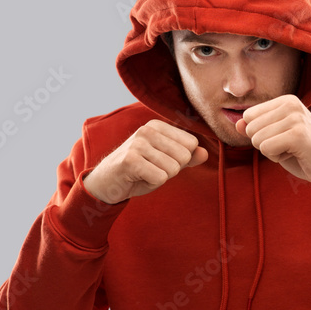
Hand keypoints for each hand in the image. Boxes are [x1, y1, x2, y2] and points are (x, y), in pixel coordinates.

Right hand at [83, 120, 207, 203]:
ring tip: (143, 173)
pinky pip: (160, 178)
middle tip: (151, 169)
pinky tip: (137, 178)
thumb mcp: (165, 162)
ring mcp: (138, 143)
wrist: (105, 183)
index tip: (160, 161)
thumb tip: (205, 153)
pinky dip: (152, 184)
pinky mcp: (130, 160)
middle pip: (184, 156)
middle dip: (171, 170)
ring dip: (160, 177)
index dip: (181, 160)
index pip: (191, 144)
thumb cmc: (137, 171)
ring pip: (173, 168)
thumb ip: (186, 157)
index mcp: (157, 126)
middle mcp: (147, 130)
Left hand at [236, 95, 310, 190]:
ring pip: (257, 139)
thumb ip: (257, 128)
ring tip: (293, 150)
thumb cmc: (303, 153)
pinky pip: (265, 148)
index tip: (282, 138)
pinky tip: (295, 155)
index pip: (248, 116)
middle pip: (250, 128)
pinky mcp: (298, 134)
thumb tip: (237, 123)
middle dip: (264, 144)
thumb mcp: (276, 137)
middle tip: (288, 147)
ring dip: (271, 152)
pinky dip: (276, 158)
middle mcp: (291, 104)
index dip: (260, 134)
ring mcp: (295, 118)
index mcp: (286, 100)